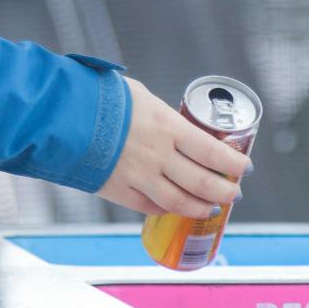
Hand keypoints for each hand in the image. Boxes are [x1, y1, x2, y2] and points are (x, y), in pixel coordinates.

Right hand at [97, 78, 251, 216]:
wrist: (64, 115)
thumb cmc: (102, 98)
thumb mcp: (143, 97)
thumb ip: (163, 116)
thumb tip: (178, 128)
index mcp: (168, 127)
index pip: (213, 152)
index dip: (233, 164)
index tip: (245, 168)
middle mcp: (159, 156)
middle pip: (202, 182)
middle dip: (225, 191)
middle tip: (235, 194)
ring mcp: (139, 177)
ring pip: (179, 202)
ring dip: (200, 207)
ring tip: (212, 207)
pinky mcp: (119, 191)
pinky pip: (149, 207)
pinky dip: (166, 210)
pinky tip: (175, 208)